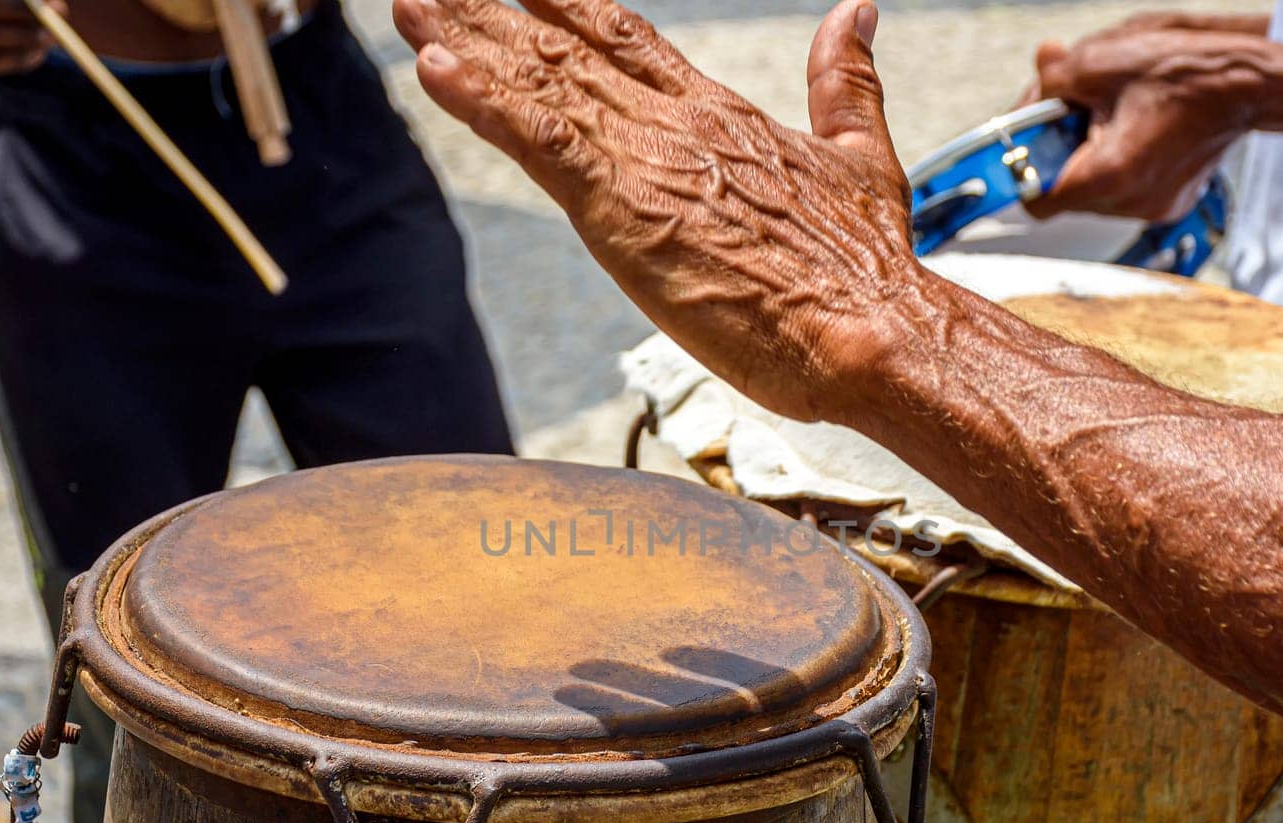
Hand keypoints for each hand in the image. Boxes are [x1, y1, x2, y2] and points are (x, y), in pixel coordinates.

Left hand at [393, 0, 916, 422]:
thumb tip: (857, 13)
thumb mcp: (862, 158)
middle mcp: (677, 124)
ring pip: (539, 86)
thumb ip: (847, 84)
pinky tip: (435, 69)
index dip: (565, 6)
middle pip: (565, 52)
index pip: (627, 42)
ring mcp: (647, 161)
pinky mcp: (624, 211)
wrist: (874, 329)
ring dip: (466, 43)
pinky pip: (539, 143)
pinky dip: (484, 105)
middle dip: (492, 16)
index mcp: (722, 115)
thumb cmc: (869, 269)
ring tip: (409, 5)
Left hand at [1020, 22, 1263, 220]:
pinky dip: (1118, 161)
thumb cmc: (1185, 71)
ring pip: (1094, 191)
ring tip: (1113, 114)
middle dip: (1060, 151)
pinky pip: (1124, 189)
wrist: (1254, 84)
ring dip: (1089, 155)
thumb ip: (1053, 77)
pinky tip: (1137, 127)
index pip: (1037, 199)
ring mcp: (1153, 208)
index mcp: (1109, 174)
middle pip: (1066, 192)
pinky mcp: (1170, 203)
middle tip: (1073, 111)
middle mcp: (1129, 203)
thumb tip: (1037, 71)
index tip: (1027, 141)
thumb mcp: (1103, 61)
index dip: (1024, 168)